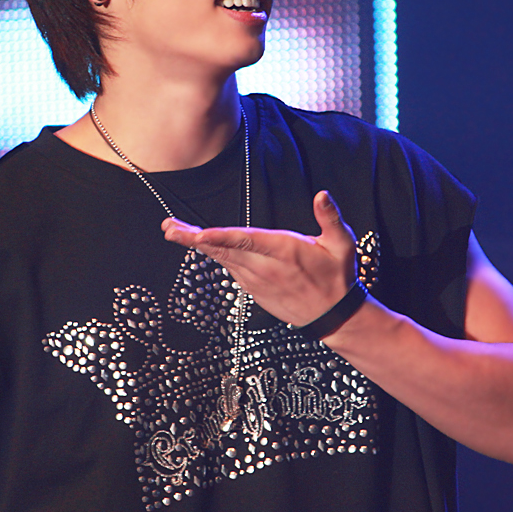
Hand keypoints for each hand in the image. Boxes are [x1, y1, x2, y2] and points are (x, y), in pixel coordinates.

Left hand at [161, 190, 356, 325]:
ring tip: (175, 232)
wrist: (334, 316)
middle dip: (194, 239)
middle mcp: (266, 267)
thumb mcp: (342, 244)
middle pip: (224, 250)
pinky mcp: (253, 289)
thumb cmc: (338, 276)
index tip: (198, 234)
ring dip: (198, 245)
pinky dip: (213, 255)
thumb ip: (330, 218)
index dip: (221, 237)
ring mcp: (257, 281)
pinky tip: (199, 243)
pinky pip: (229, 268)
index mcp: (284, 252)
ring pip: (222, 260)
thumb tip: (322, 195)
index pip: (247, 242)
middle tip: (170, 228)